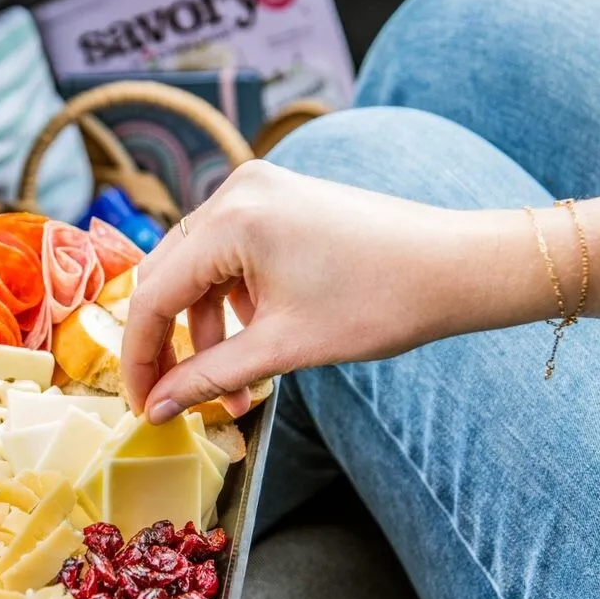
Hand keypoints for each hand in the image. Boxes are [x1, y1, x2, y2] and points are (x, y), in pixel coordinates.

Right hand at [121, 160, 528, 422]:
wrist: (458, 267)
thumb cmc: (381, 302)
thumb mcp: (283, 348)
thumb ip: (208, 377)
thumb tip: (156, 407)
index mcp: (232, 219)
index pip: (154, 294)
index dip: (141, 357)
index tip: (142, 404)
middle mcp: (236, 191)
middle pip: (167, 277)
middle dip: (166, 344)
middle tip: (169, 398)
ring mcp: (258, 191)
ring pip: (197, 271)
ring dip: (204, 331)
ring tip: (231, 388)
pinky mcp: (277, 202)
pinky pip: (228, 257)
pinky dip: (229, 304)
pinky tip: (251, 345)